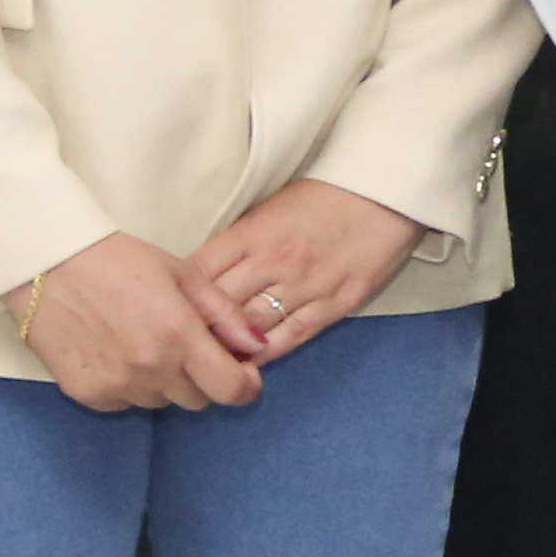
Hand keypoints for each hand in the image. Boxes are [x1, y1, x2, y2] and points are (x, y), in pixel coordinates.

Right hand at [11, 231, 265, 413]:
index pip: (230, 390)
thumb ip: (225, 314)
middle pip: (198, 400)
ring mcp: (116, 386)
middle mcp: (150, 370)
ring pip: (161, 402)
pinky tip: (115, 352)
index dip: (245, 386)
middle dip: (202, 378)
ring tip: (144, 343)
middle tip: (185, 347)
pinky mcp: (87, 394)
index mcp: (179, 338)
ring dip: (164, 382)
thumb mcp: (183, 275)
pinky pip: (125, 402)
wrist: (46, 264)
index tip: (242, 372)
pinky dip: (129, 386)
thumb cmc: (119, 261)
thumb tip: (256, 346)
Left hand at [183, 178, 428, 369]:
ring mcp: (304, 285)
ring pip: (251, 327)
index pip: (199, 273)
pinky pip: (291, 336)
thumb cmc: (326, 196)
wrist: (386, 194)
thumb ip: (241, 242)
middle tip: (181, 344)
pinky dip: (267, 352)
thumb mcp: (271, 208)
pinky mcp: (335, 303)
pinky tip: (251, 362)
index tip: (169, 311)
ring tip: (211, 360)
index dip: (179, 296)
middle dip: (198, 327)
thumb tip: (209, 275)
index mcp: (252, 233)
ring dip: (229, 346)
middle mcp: (272, 262)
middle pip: (219, 306)